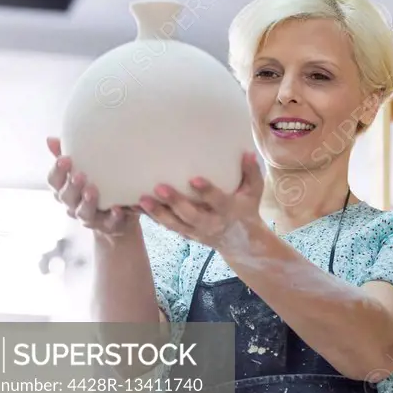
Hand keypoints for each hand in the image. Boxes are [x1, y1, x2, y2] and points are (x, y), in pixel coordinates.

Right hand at [46, 137, 138, 235]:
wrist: (119, 217)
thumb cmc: (98, 187)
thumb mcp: (86, 170)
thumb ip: (71, 155)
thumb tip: (51, 139)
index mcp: (65, 190)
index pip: (54, 181)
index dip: (57, 171)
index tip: (65, 158)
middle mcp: (73, 205)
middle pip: (66, 197)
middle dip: (71, 186)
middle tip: (79, 175)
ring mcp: (89, 217)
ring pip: (83, 212)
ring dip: (87, 202)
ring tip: (92, 191)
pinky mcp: (108, 226)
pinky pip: (109, 223)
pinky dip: (113, 217)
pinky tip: (117, 210)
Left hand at [137, 152, 264, 251]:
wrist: (241, 241)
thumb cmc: (247, 208)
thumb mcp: (254, 191)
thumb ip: (251, 172)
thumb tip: (247, 152)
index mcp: (229, 210)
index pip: (217, 201)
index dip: (207, 191)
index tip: (194, 179)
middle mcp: (212, 222)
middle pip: (191, 214)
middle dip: (175, 202)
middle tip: (159, 187)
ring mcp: (197, 231)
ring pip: (175, 223)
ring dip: (158, 213)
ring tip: (141, 200)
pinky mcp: (186, 233)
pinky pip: (168, 226)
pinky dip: (153, 218)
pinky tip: (137, 208)